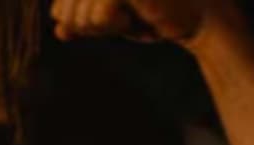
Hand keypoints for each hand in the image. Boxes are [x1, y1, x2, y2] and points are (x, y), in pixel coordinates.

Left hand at [50, 0, 226, 45]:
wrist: (194, 17)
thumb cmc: (152, 16)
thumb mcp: (111, 20)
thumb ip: (84, 21)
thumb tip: (59, 29)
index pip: (60, 5)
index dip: (72, 19)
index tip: (102, 22)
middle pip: (65, 9)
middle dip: (87, 25)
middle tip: (120, 19)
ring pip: (80, 15)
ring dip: (103, 26)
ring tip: (130, 15)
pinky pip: (99, 15)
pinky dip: (113, 25)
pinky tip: (134, 17)